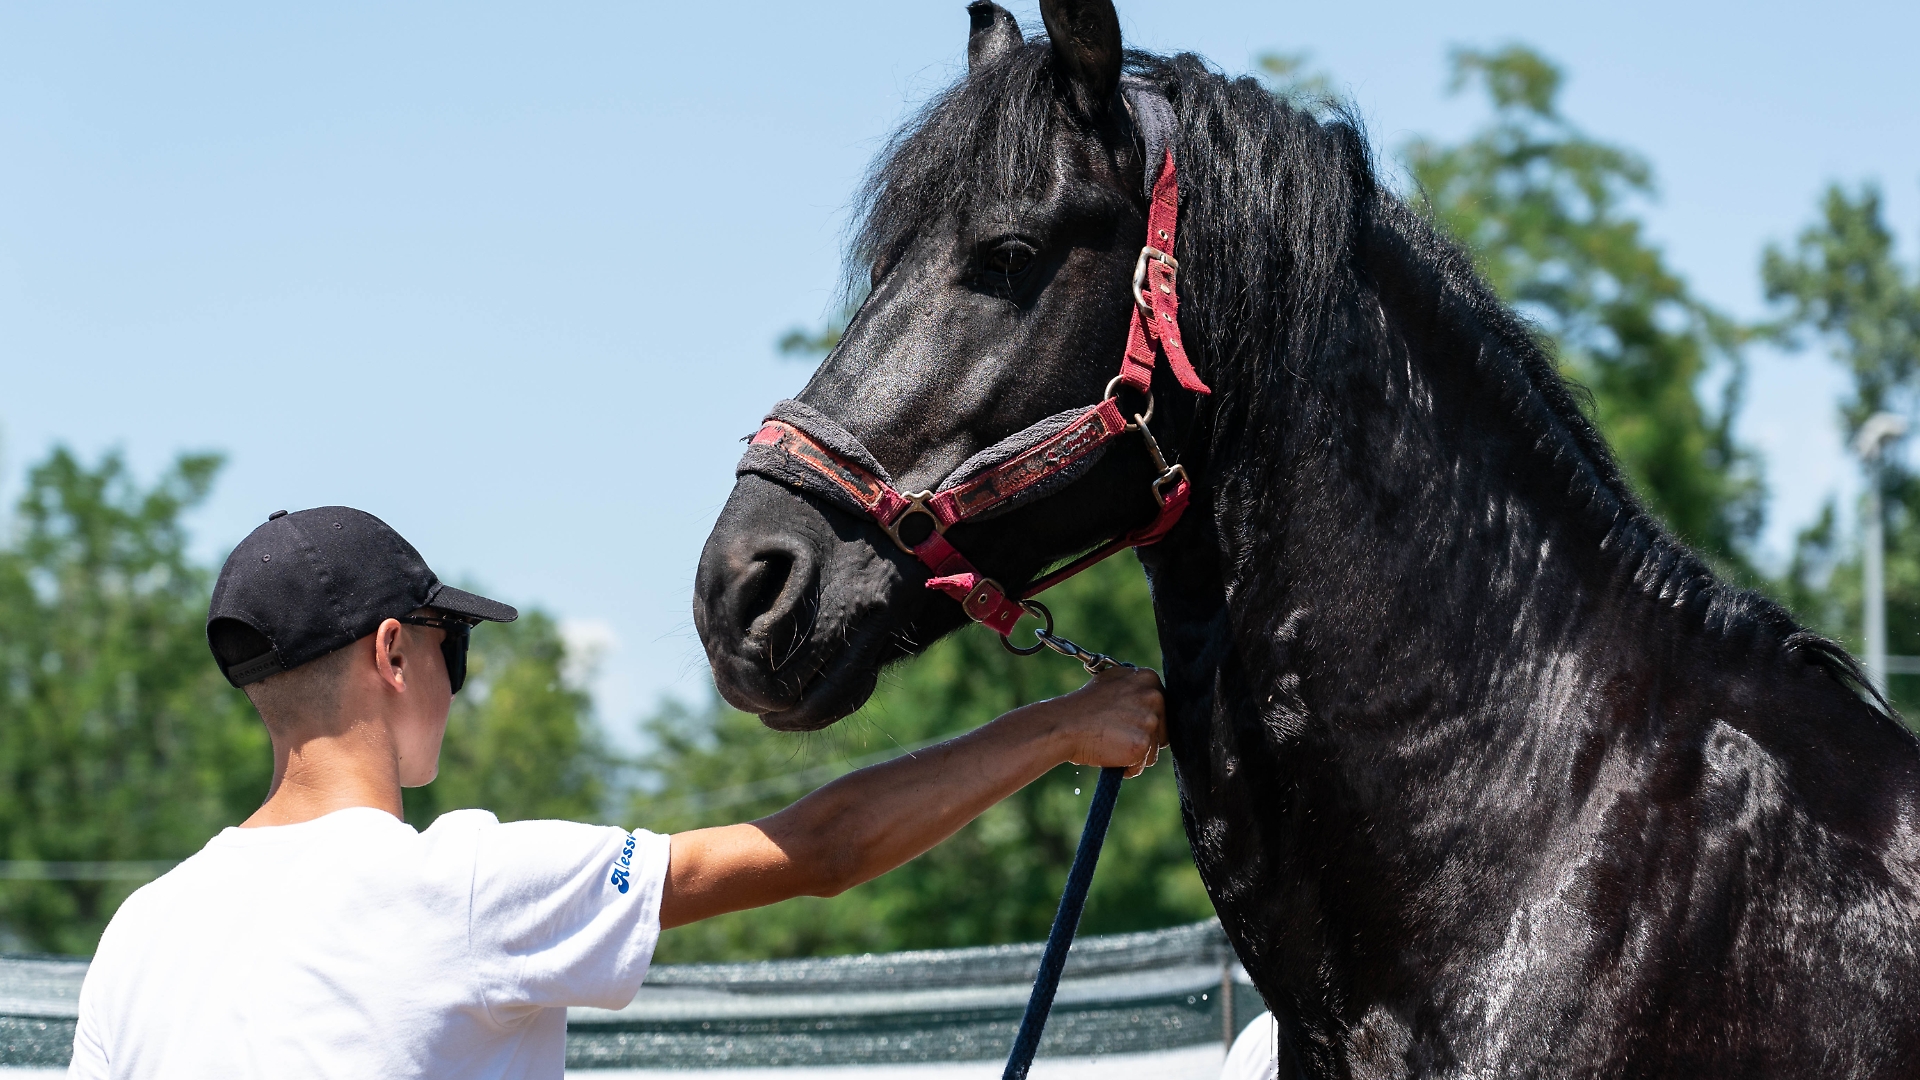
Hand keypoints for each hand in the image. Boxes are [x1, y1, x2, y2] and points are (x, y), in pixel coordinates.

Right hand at [1045, 668, 1166, 777]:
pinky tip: (1109, 755)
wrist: (1063, 725)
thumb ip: (1135, 688)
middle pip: (1163, 730)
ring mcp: (1151, 720)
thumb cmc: (1082, 708)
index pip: (1162, 709)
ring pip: (1153, 750)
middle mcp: (1155, 696)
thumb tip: (1152, 696)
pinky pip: (1141, 765)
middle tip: (1115, 735)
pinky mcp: (1143, 743)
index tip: (1124, 722)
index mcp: (1149, 678)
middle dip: (1142, 739)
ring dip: (1134, 754)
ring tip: (1110, 743)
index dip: (1143, 721)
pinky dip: (1126, 767)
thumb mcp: (1112, 684)